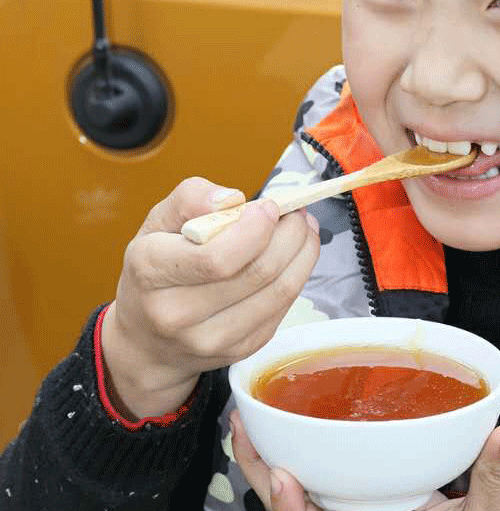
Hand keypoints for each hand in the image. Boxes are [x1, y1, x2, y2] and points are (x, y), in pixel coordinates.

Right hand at [100, 177, 319, 418]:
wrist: (147, 341)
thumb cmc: (157, 270)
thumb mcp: (158, 222)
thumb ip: (191, 197)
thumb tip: (232, 198)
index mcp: (151, 272)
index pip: (216, 257)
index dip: (255, 229)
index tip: (269, 207)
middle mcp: (177, 314)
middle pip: (257, 272)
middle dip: (290, 233)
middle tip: (296, 212)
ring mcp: (210, 339)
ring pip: (279, 291)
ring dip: (303, 252)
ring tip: (303, 229)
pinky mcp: (239, 350)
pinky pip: (283, 308)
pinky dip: (297, 275)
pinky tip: (295, 255)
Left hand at [230, 408, 499, 510]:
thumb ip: (493, 475)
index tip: (284, 475)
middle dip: (260, 473)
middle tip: (242, 426)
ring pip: (293, 500)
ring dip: (268, 464)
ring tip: (250, 421)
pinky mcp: (351, 502)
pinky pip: (313, 487)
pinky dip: (292, 461)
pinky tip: (286, 433)